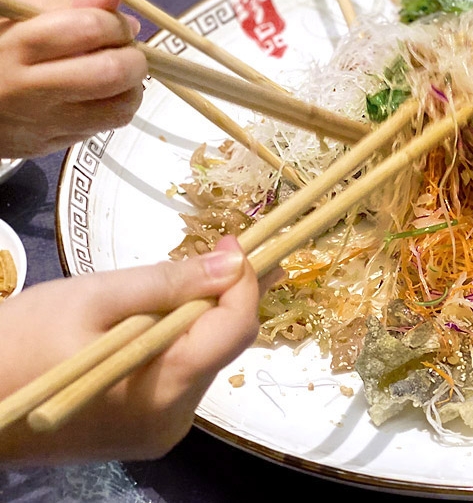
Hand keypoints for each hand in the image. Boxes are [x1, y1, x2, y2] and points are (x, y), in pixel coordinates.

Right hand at [0, 0, 146, 157]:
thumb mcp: (11, 14)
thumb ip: (62, 3)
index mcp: (15, 47)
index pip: (86, 29)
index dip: (116, 23)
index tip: (120, 24)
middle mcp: (29, 90)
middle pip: (111, 73)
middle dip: (134, 57)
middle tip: (126, 51)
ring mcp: (42, 123)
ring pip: (119, 109)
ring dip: (132, 87)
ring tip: (117, 73)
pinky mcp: (50, 147)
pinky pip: (103, 128)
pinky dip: (114, 107)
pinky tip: (99, 94)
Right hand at [0, 236, 277, 464]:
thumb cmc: (22, 340)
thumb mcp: (95, 297)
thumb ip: (169, 282)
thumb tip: (233, 265)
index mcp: (165, 387)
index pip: (236, 328)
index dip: (243, 281)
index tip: (231, 244)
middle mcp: (173, 419)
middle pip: (223, 346)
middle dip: (221, 298)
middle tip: (211, 254)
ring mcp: (159, 432)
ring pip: (203, 361)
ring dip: (197, 320)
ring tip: (170, 290)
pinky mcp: (144, 434)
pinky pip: (179, 380)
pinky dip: (176, 346)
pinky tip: (154, 322)